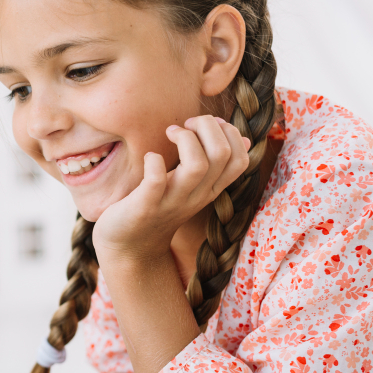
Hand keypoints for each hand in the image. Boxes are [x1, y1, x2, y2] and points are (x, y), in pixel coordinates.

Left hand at [92, 115, 250, 261]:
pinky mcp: (145, 206)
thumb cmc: (158, 207)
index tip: (204, 126)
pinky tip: (149, 156)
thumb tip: (243, 140)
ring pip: (197, 165)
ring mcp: (172, 202)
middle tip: (185, 125)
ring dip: (185, 139)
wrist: (129, 247)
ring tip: (170, 133)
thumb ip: (215, 166)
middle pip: (222, 154)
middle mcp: (196, 196)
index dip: (228, 133)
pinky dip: (154, 161)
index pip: (240, 159)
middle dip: (206, 127)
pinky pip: (156, 180)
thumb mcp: (192, 187)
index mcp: (210, 190)